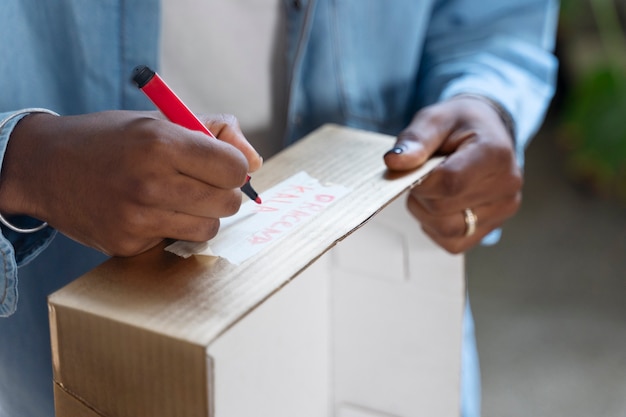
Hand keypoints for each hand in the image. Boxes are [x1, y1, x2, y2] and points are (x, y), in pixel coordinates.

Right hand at [0, 110, 262, 255]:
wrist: (46, 166)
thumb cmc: (112, 139)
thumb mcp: (160, 120)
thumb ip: (216, 132)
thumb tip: (255, 164)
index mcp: (162, 143)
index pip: (233, 168)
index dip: (233, 167)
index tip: (221, 167)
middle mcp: (150, 182)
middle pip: (228, 203)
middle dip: (222, 194)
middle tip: (202, 186)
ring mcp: (137, 218)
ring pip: (208, 229)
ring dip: (202, 216)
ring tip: (178, 200)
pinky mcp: (127, 244)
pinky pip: (175, 242)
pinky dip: (170, 230)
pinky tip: (147, 213)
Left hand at [383, 96, 521, 253]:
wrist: (485, 133)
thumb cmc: (460, 124)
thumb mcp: (434, 119)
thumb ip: (415, 140)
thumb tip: (394, 162)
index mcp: (495, 154)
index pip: (449, 182)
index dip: (420, 180)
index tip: (413, 167)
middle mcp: (507, 186)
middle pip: (443, 208)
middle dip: (421, 193)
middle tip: (423, 173)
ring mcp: (502, 210)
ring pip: (446, 229)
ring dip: (426, 212)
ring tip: (432, 187)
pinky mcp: (491, 229)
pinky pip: (452, 242)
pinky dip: (436, 226)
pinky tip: (441, 203)